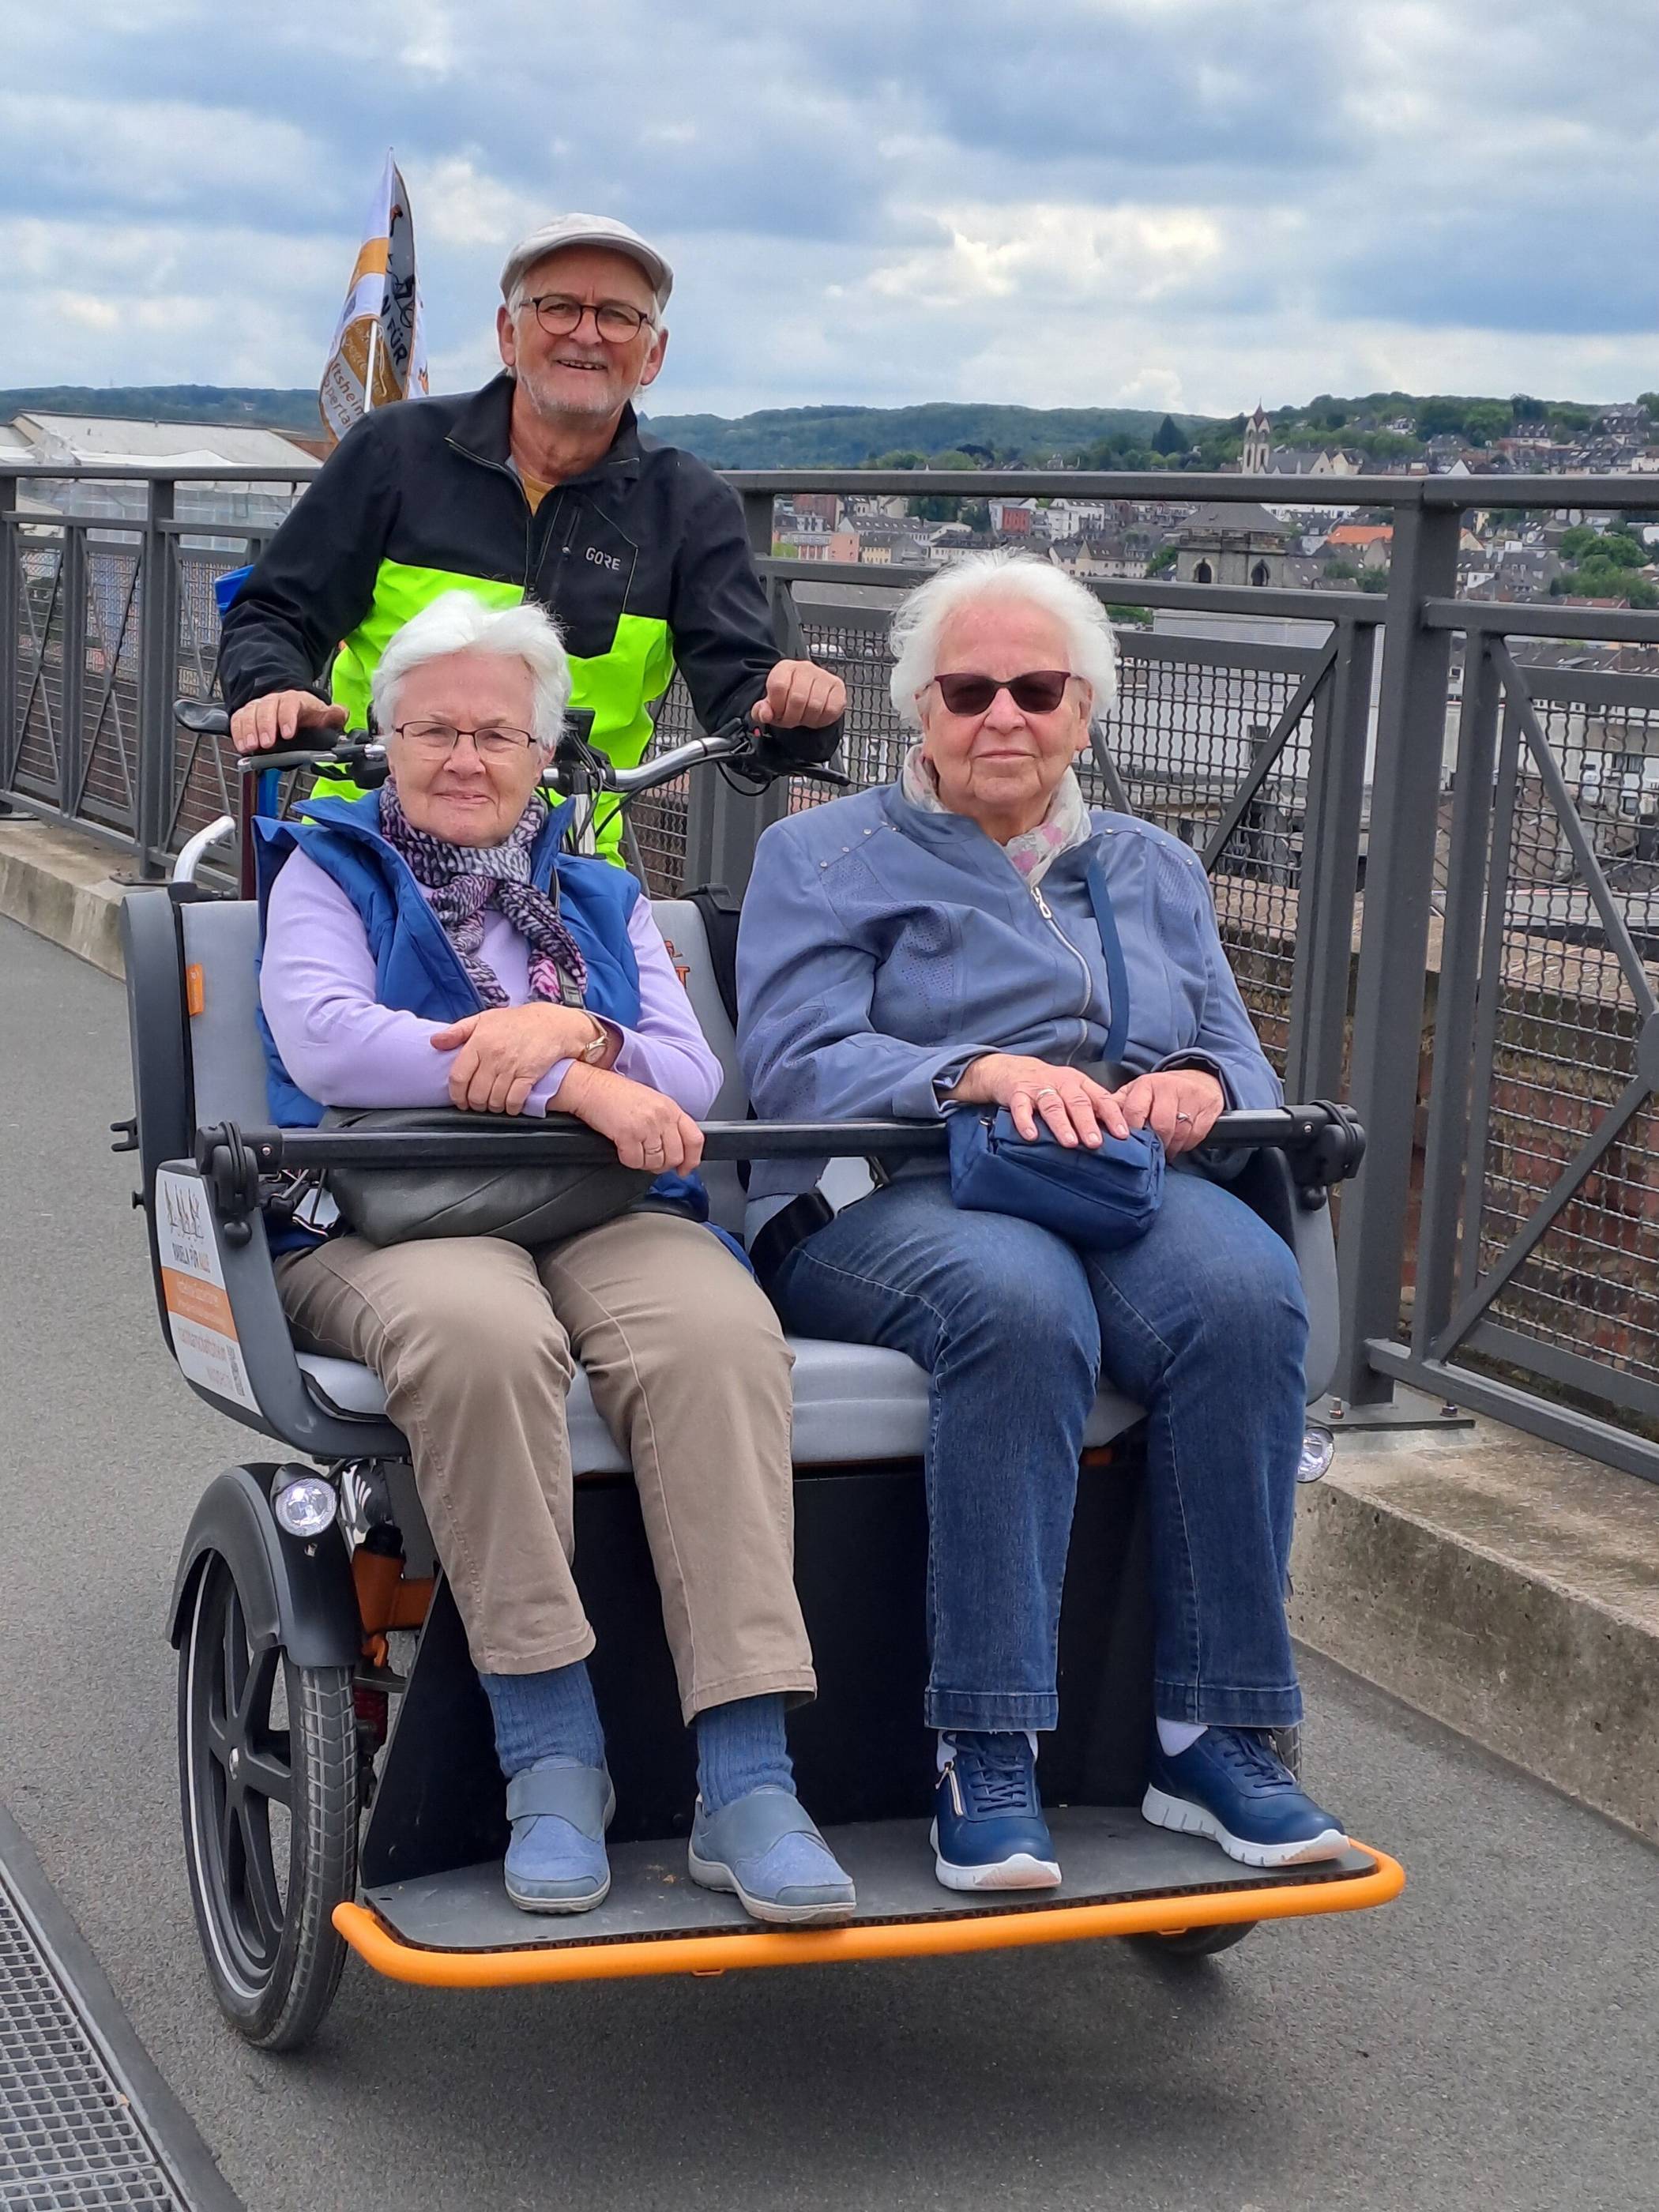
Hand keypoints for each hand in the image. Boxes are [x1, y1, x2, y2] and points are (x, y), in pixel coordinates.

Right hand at [230, 689, 347, 754]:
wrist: (286, 703)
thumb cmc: (304, 712)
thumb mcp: (321, 713)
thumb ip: (334, 715)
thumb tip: (342, 713)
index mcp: (294, 699)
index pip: (289, 704)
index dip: (287, 718)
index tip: (287, 733)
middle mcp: (273, 701)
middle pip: (266, 709)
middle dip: (265, 727)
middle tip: (267, 744)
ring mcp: (257, 708)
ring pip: (249, 714)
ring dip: (249, 731)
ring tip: (251, 747)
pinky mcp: (245, 716)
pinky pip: (237, 721)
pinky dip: (238, 734)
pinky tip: (242, 746)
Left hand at [429, 1005, 611, 1114]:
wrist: (552, 1023)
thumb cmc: (516, 1022)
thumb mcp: (484, 1019)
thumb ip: (457, 1031)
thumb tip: (434, 1042)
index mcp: (478, 1042)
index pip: (458, 1077)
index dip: (456, 1094)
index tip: (460, 1100)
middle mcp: (493, 1055)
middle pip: (475, 1093)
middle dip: (474, 1105)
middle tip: (477, 1105)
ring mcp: (512, 1066)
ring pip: (494, 1100)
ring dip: (492, 1107)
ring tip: (493, 1105)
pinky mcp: (529, 1075)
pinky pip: (514, 1100)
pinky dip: (510, 1108)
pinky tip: (510, 1106)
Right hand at [553, 1065, 704, 1171]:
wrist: (590, 1087)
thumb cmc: (616, 1095)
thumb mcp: (651, 1102)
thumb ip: (666, 1123)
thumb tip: (674, 1149)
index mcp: (671, 1107)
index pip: (695, 1138)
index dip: (692, 1159)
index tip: (685, 1169)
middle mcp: (662, 1117)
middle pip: (675, 1156)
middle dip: (662, 1165)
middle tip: (650, 1160)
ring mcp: (646, 1126)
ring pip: (655, 1162)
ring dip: (644, 1163)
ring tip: (634, 1151)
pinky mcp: (628, 1135)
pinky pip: (635, 1162)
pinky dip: (628, 1160)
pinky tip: (622, 1149)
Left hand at [753, 659, 845, 728]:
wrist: (807, 695)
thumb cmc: (788, 699)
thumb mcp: (770, 705)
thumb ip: (761, 710)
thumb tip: (764, 714)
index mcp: (785, 668)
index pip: (778, 687)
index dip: (777, 706)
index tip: (778, 712)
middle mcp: (805, 668)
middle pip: (797, 699)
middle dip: (792, 717)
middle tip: (791, 720)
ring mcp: (824, 676)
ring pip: (815, 706)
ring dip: (807, 720)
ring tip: (804, 717)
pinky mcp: (838, 687)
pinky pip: (831, 709)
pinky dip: (822, 719)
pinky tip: (816, 716)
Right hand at [949, 1055, 1129, 1147]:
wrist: (1012, 1070)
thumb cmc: (1050, 1086)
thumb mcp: (1073, 1089)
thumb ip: (1091, 1106)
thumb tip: (1115, 1134)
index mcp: (1079, 1082)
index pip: (1100, 1098)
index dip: (1112, 1115)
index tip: (1123, 1134)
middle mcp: (1061, 1083)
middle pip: (1077, 1102)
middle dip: (1087, 1122)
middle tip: (1096, 1143)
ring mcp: (1038, 1088)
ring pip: (1052, 1105)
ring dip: (1061, 1124)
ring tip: (1069, 1142)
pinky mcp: (1017, 1094)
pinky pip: (1021, 1108)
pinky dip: (1025, 1121)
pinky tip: (1032, 1136)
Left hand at [1111, 1069, 1225, 1156]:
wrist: (1199, 1079)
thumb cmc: (1162, 1091)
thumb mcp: (1138, 1092)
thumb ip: (1119, 1104)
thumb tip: (1095, 1119)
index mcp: (1147, 1084)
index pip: (1135, 1110)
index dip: (1132, 1130)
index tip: (1129, 1143)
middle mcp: (1169, 1088)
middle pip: (1160, 1124)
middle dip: (1155, 1143)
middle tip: (1150, 1152)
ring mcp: (1190, 1098)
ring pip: (1179, 1132)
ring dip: (1171, 1147)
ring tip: (1164, 1150)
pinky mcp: (1207, 1108)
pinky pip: (1195, 1135)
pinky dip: (1186, 1145)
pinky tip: (1179, 1144)